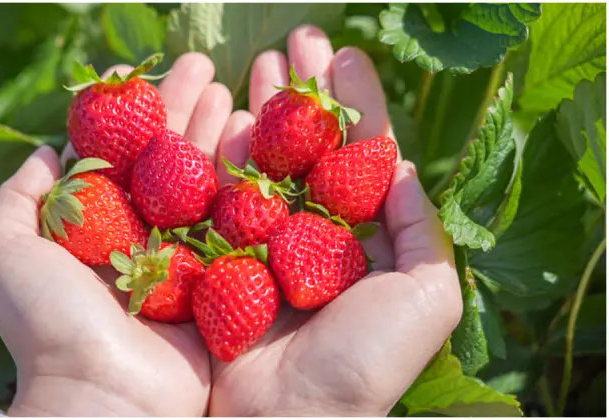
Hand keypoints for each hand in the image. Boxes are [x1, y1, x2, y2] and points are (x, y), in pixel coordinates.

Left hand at [0, 53, 232, 415]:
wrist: (105, 395)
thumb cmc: (49, 324)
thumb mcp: (4, 254)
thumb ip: (18, 200)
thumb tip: (47, 153)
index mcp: (92, 226)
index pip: (115, 152)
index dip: (128, 110)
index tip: (138, 72)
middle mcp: (138, 237)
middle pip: (164, 159)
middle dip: (182, 110)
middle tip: (204, 66)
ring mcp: (182, 258)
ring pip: (201, 181)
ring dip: (215, 134)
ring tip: (233, 89)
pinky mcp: (218, 280)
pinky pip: (233, 222)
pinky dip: (243, 181)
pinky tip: (253, 139)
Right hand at [208, 26, 463, 415]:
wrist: (285, 419)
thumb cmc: (362, 363)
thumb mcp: (426, 296)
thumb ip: (423, 231)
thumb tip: (407, 167)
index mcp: (355, 240)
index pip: (357, 156)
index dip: (352, 105)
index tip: (343, 56)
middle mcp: (304, 235)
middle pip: (304, 149)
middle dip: (300, 94)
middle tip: (295, 40)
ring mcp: (255, 242)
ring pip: (259, 161)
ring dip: (261, 109)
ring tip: (262, 61)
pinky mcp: (212, 255)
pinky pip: (214, 193)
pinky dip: (218, 150)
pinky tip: (225, 110)